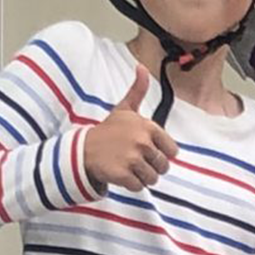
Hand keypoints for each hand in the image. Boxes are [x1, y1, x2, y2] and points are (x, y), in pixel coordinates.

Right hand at [80, 66, 178, 192]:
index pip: (172, 151)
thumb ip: (138, 90)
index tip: (145, 149)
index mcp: (148, 127)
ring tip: (127, 166)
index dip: (160, 153)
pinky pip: (139, 187)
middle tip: (134, 159)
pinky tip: (120, 173)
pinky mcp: (123, 174)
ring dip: (141, 177)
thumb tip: (142, 67)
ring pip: (152, 179)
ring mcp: (132, 158)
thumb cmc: (108, 131)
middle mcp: (142, 141)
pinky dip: (130, 185)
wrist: (83, 149)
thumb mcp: (124, 109)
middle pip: (163, 167)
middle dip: (151, 167)